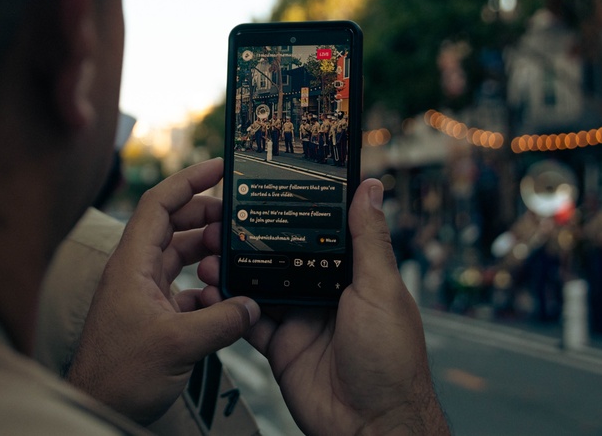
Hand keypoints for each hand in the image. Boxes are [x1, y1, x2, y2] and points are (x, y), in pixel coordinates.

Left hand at [66, 158, 259, 424]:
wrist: (98, 406)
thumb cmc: (119, 375)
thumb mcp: (177, 344)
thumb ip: (221, 320)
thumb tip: (252, 303)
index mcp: (132, 263)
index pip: (158, 203)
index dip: (188, 180)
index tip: (219, 168)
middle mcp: (135, 270)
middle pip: (172, 224)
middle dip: (206, 215)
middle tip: (238, 217)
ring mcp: (143, 292)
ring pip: (179, 255)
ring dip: (207, 252)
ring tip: (235, 256)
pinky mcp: (153, 314)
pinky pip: (183, 287)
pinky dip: (206, 286)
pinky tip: (225, 299)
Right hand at [198, 179, 448, 435]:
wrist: (370, 426)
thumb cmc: (391, 362)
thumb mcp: (380, 290)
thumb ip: (368, 239)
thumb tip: (372, 189)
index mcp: (354, 276)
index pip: (321, 234)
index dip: (295, 213)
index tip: (270, 191)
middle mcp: (326, 295)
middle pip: (283, 258)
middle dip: (255, 242)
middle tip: (225, 222)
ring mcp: (301, 320)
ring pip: (261, 286)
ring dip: (236, 270)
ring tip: (210, 253)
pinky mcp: (281, 347)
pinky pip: (249, 321)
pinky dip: (230, 307)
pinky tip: (212, 291)